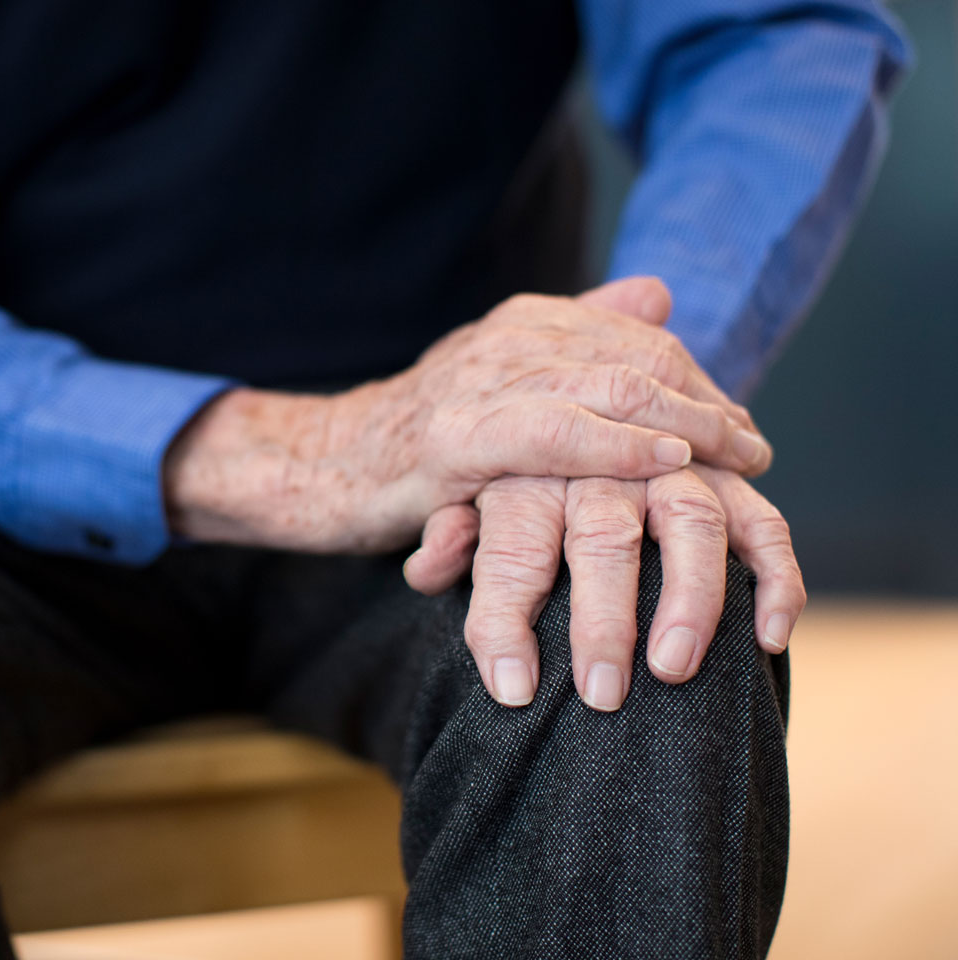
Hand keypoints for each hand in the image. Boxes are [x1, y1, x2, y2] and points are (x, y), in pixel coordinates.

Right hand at [166, 277, 771, 553]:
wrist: (317, 467)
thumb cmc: (412, 441)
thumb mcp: (497, 384)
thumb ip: (575, 336)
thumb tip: (658, 293)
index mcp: (522, 324)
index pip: (636, 341)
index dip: (699, 382)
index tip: (740, 428)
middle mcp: (507, 340)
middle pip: (635, 357)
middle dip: (705, 402)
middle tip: (754, 449)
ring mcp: (478, 384)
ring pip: (606, 385)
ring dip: (684, 422)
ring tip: (734, 456)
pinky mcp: (453, 439)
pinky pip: (553, 435)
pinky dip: (617, 447)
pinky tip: (666, 464)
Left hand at [403, 467, 804, 709]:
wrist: (567, 394)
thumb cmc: (501, 475)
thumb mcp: (455, 499)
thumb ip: (447, 537)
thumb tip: (427, 569)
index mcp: (524, 474)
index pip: (511, 547)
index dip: (504, 618)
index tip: (511, 687)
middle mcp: (598, 466)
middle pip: (603, 537)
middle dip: (603, 621)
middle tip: (601, 695)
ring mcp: (670, 465)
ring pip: (691, 520)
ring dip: (689, 598)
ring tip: (673, 671)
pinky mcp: (726, 478)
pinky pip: (762, 521)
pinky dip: (776, 576)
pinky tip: (773, 637)